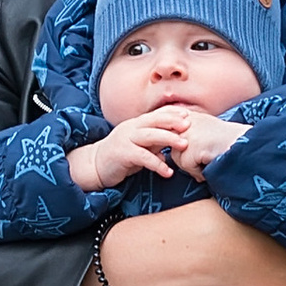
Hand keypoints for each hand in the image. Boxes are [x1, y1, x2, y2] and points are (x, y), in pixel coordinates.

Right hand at [68, 113, 185, 193]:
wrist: (95, 166)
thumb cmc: (121, 156)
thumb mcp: (141, 146)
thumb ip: (156, 143)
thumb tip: (175, 143)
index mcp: (136, 124)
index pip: (156, 115)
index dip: (172, 113)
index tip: (188, 114)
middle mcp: (131, 128)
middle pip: (154, 121)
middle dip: (173, 122)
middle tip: (189, 125)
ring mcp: (125, 140)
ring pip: (149, 136)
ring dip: (168, 138)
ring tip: (184, 145)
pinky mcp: (122, 154)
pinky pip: (143, 158)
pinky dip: (157, 164)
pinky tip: (168, 172)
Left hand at [167, 106, 243, 172]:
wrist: (246, 145)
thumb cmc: (230, 142)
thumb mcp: (207, 130)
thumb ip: (190, 133)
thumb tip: (174, 147)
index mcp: (191, 114)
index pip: (168, 116)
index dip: (164, 128)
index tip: (164, 137)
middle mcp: (187, 120)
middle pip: (170, 144)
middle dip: (182, 155)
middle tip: (201, 156)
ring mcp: (187, 133)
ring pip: (177, 158)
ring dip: (192, 165)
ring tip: (210, 159)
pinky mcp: (191, 147)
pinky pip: (187, 166)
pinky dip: (199, 171)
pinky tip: (211, 163)